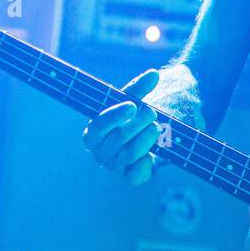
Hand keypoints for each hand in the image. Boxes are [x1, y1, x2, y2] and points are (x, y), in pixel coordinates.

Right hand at [82, 69, 162, 185]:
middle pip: (119, 138)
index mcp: (92, 133)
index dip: (115, 115)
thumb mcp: (131, 101)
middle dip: (138, 124)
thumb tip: (153, 74)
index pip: (99, 126)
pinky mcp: (129, 176)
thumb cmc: (128, 118)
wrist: (140, 139)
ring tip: (157, 127)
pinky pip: (136, 175)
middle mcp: (99, 152)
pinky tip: (153, 154)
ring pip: (130, 153)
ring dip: (147, 138)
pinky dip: (146, 164)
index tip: (132, 105)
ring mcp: (114, 166)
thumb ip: (139, 88)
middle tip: (152, 113)